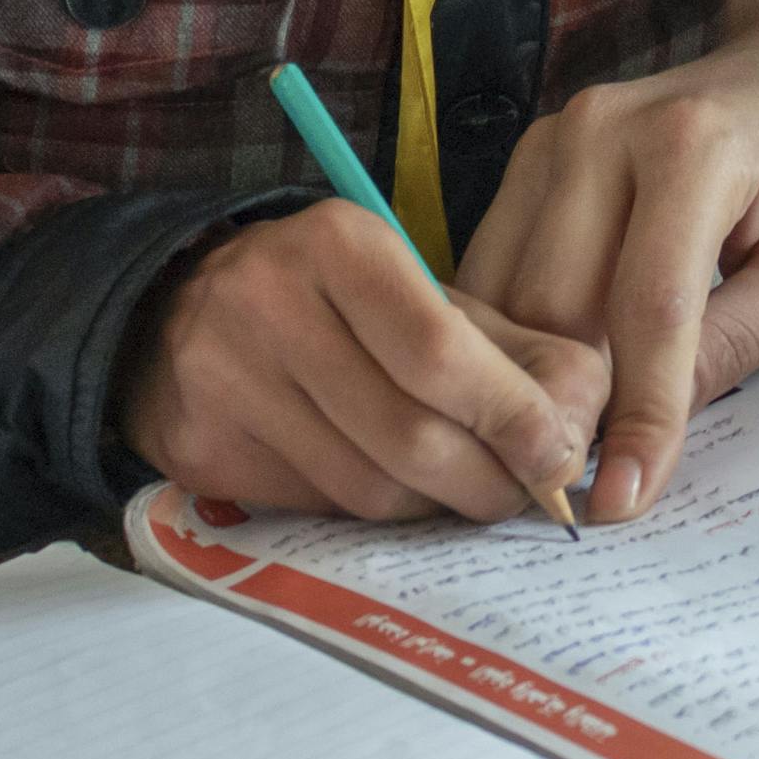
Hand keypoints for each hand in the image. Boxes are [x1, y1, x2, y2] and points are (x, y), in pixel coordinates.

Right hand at [118, 197, 605, 521]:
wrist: (176, 313)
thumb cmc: (331, 302)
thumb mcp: (422, 294)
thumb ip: (513, 350)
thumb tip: (582, 424)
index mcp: (340, 244)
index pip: (440, 352)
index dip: (512, 417)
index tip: (559, 457)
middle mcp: (268, 302)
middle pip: (408, 434)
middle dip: (486, 481)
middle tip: (524, 495)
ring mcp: (222, 378)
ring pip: (366, 487)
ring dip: (434, 507)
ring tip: (465, 494)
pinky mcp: (200, 448)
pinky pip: (317, 509)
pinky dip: (372, 514)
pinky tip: (393, 490)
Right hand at [458, 0, 758, 522]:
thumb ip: (737, 345)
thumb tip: (645, 445)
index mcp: (694, 146)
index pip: (648, 308)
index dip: (635, 417)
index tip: (620, 503)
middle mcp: (602, 130)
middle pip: (555, 307)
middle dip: (566, 408)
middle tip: (580, 496)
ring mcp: (553, 137)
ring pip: (505, 295)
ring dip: (525, 379)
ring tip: (558, 455)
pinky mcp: (527, 156)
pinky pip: (495, 268)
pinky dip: (510, 337)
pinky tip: (540, 387)